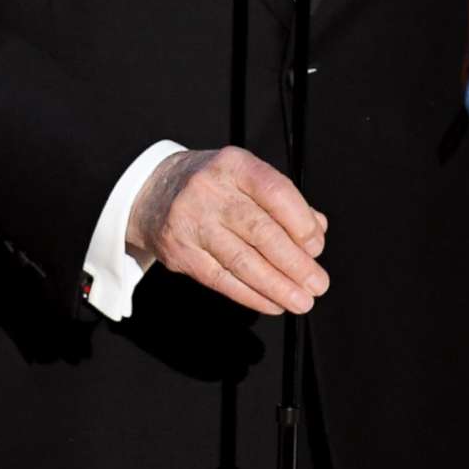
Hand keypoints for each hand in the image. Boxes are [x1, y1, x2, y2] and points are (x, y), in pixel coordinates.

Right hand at [125, 146, 328, 316]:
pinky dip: (251, 296)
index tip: (317, 247)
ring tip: (301, 301)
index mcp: (233, 165)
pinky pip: (222, 280)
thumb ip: (283, 201)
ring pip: (241, 261)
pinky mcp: (181, 253)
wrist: (151, 192)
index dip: (301, 222)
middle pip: (260, 231)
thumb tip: (317, 230)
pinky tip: (273, 303)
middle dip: (294, 263)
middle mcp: (210, 191)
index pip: (274, 192)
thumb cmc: (213, 186)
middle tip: (317, 284)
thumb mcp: (244, 177)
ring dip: (277, 286)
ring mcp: (192, 222)